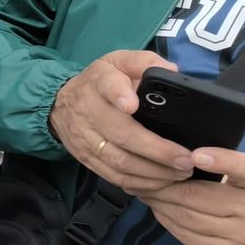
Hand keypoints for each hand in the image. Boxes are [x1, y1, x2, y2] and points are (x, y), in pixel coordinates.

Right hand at [49, 50, 193, 193]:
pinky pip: (113, 176)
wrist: (58, 105)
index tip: (132, 104)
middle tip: (187, 159)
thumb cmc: (99, 83)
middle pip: (121, 134)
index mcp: (99, 82)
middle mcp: (88, 111)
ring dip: (153, 171)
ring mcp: (85, 138)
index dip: (119, 95)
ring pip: (119, 161)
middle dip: (157, 150)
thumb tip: (171, 71)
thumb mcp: (117, 62)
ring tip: (181, 173)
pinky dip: (140, 183)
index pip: (107, 86)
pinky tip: (161, 182)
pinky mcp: (86, 159)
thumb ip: (144, 62)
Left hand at [144, 149, 244, 244]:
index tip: (195, 155)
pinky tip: (161, 211)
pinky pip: (187, 238)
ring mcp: (240, 240)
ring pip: (186, 219)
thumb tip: (184, 157)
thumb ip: (233, 169)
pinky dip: (168, 222)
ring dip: (160, 204)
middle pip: (196, 197)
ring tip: (147, 193)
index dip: (220, 161)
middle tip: (146, 176)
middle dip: (164, 186)